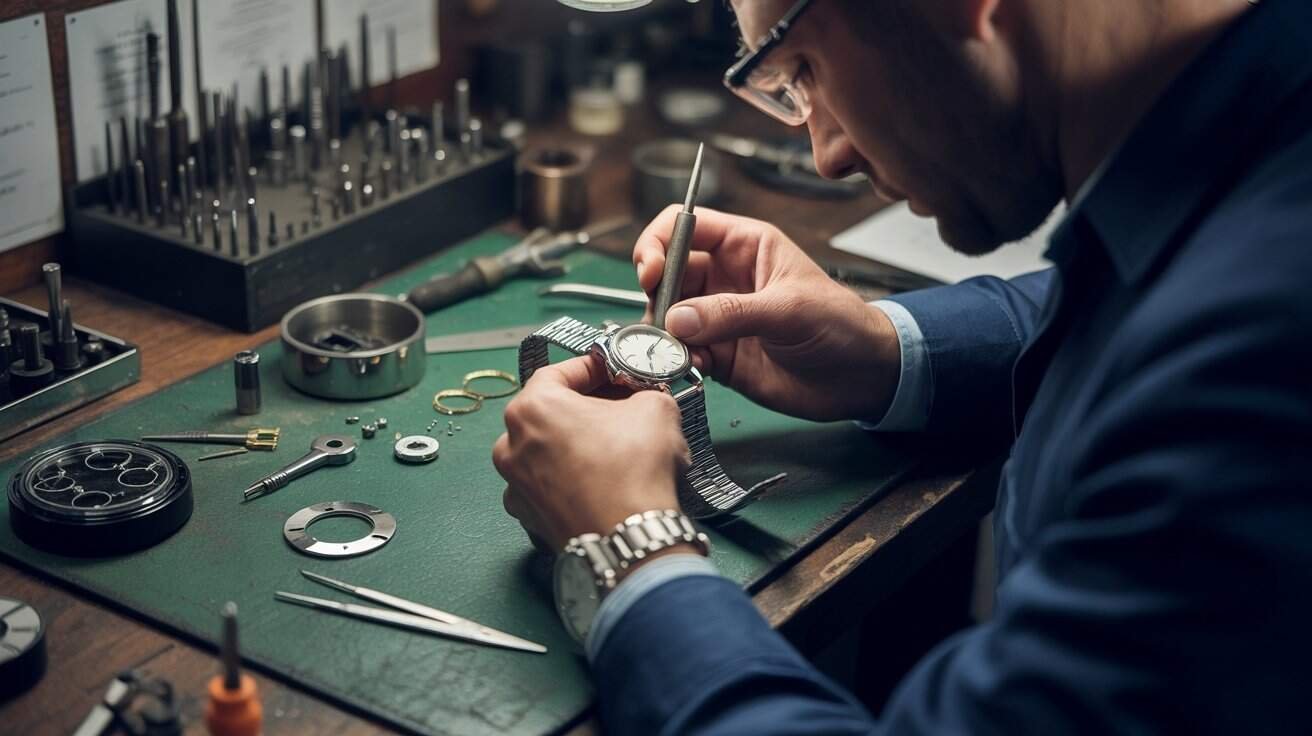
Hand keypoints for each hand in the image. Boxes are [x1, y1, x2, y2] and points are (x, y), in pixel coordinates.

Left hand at [493, 356, 688, 551]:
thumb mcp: (656, 408)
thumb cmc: (633, 470)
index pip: (558, 372)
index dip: (592, 368)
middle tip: (619, 407)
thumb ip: (644, 393)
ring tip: (613, 448)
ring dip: (575, 445)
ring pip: (546, 451)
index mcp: (531, 408)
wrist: (628, 541)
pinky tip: (600, 482)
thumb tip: (645, 399)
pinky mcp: (528, 518)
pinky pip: (549, 486)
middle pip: (549, 413)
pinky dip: (570, 480)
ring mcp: (514, 486)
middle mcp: (511, 445)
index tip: (613, 370)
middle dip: (585, 407)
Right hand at [634, 206, 899, 420]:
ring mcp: (716, 316)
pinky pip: (680, 351)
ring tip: (677, 349)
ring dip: (662, 332)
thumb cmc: (841, 324)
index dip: (659, 242)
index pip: (684, 226)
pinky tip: (694, 367)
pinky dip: (676, 359)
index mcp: (744, 246)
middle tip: (661, 320)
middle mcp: (723, 277)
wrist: (862, 377)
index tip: (651, 270)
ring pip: (666, 315)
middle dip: (655, 294)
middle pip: (665, 272)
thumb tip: (678, 319)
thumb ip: (732, 312)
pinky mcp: (717, 353)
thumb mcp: (790, 310)